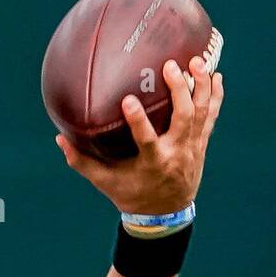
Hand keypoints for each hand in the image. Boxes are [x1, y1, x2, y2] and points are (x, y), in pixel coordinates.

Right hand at [56, 57, 222, 215]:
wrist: (165, 215)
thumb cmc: (131, 196)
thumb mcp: (105, 182)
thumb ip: (82, 162)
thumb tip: (59, 139)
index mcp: (152, 163)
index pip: (146, 139)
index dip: (138, 120)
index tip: (128, 99)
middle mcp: (176, 154)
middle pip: (184, 118)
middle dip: (180, 90)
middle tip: (171, 66)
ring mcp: (192, 148)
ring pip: (202, 113)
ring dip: (202, 86)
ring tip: (197, 61)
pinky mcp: (200, 144)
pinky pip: (211, 117)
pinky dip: (215, 96)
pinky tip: (216, 76)